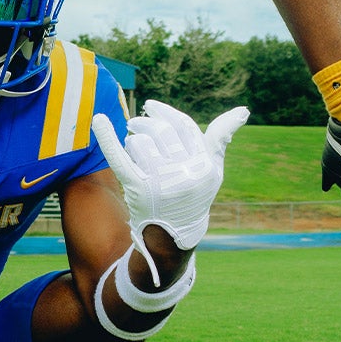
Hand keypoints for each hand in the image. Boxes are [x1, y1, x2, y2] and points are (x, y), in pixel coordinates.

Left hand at [91, 100, 249, 253]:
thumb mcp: (212, 170)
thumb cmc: (194, 195)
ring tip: (132, 143)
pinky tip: (98, 120)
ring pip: (141, 143)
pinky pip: (120, 158)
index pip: (183, 125)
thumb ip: (220, 138)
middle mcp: (184, 173)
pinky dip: (107, 137)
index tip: (151, 106)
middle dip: (146, 122)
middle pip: (162, 131)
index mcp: (204, 165)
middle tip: (136, 123)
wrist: (174, 235)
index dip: (165, 112)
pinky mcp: (138, 190)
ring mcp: (161, 182)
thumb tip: (242, 110)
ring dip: (133, 139)